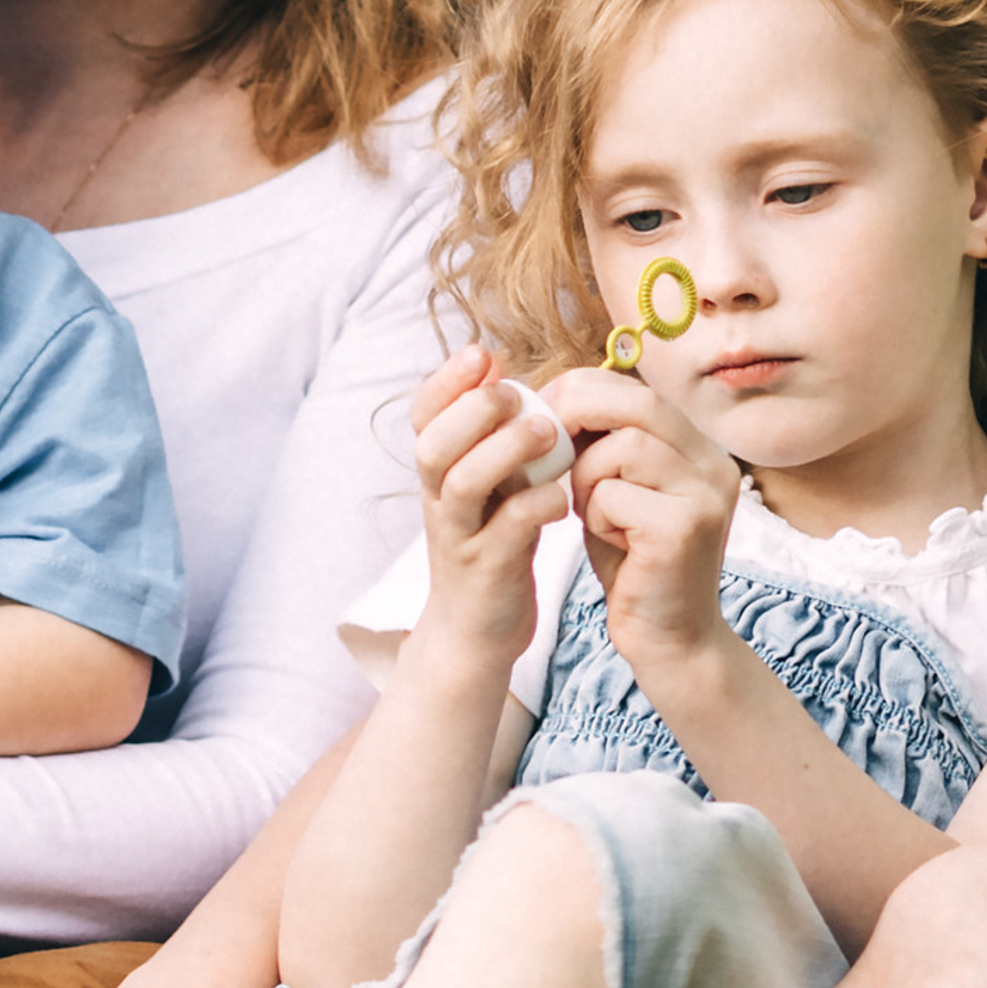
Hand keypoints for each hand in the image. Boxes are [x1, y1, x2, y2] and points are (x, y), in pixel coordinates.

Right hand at [409, 343, 573, 668]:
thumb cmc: (490, 544)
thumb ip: (489, 434)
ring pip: (462, 484)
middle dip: (473, 410)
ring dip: (503, 451)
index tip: (483, 354)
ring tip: (546, 434)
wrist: (474, 633)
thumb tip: (499, 367)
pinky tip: (562, 498)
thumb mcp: (484, 485)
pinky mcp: (487, 571)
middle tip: (515, 393)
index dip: (446, 381)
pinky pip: (506, 532)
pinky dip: (535, 507)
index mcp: (439, 474)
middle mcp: (440, 501)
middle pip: (433, 445)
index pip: (423, 416)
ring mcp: (460, 537)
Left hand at [545, 363, 740, 676]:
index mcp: (701, 450)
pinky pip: (615, 494)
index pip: (640, 391)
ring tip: (592, 513)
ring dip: (588, 477)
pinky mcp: (685, 528)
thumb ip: (602, 447)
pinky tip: (610, 543)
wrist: (670, 642)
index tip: (545, 413)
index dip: (584, 391)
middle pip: (640, 404)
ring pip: (624, 446)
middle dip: (579, 414)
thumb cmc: (635, 566)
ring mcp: (706, 495)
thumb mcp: (618, 492)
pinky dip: (596, 515)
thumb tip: (556, 395)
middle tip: (545, 444)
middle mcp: (714, 464)